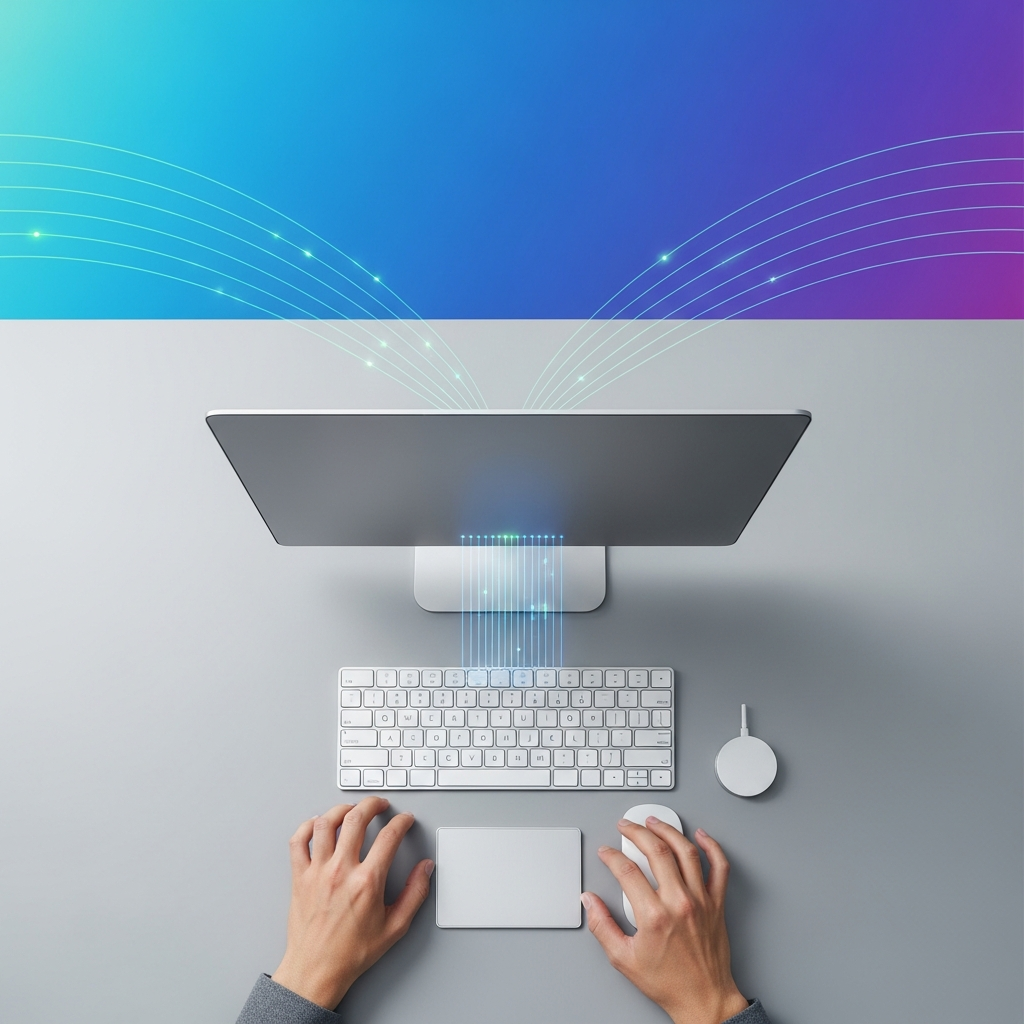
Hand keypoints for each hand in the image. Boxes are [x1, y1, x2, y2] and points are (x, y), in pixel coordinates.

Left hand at [271, 796, 433, 1009]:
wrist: (316, 971)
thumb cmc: (351, 953)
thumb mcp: (394, 927)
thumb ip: (415, 894)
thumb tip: (425, 869)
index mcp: (367, 882)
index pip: (389, 836)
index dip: (401, 822)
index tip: (404, 820)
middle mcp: (341, 871)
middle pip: (357, 819)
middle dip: (373, 804)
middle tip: (380, 804)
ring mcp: (317, 872)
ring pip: (327, 823)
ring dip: (342, 809)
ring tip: (352, 809)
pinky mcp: (299, 877)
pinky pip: (298, 841)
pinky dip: (307, 826)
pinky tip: (318, 823)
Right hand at [582, 820, 747, 1023]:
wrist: (703, 999)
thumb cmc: (668, 982)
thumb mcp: (623, 959)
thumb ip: (602, 926)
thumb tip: (590, 902)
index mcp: (654, 916)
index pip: (627, 871)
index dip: (612, 856)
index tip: (606, 853)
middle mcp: (679, 902)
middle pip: (656, 851)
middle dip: (636, 832)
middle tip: (626, 826)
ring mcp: (701, 900)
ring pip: (686, 851)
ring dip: (668, 830)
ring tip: (654, 822)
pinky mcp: (717, 903)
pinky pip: (719, 868)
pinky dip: (712, 847)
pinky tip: (701, 836)